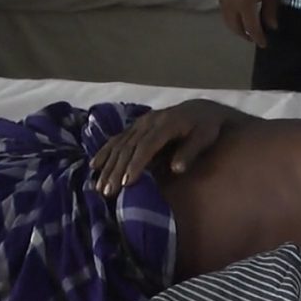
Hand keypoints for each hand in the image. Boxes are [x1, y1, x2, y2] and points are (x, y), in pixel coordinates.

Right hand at [90, 100, 244, 195]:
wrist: (200, 109)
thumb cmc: (206, 128)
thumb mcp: (204, 138)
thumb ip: (190, 152)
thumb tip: (176, 169)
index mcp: (166, 124)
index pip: (147, 146)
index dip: (136, 164)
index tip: (126, 183)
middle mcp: (149, 122)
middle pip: (128, 148)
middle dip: (116, 170)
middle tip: (107, 192)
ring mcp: (140, 123)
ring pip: (119, 145)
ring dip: (107, 166)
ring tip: (99, 186)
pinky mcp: (136, 126)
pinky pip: (117, 139)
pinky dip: (105, 152)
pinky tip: (94, 166)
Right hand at [219, 0, 279, 47]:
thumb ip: (270, 9)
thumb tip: (271, 26)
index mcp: (245, 4)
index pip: (251, 27)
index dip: (258, 38)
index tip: (263, 45)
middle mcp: (231, 5)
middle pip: (236, 27)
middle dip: (245, 36)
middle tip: (255, 39)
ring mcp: (224, 0)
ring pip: (228, 21)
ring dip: (237, 29)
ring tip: (247, 31)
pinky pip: (225, 14)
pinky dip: (232, 21)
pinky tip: (239, 19)